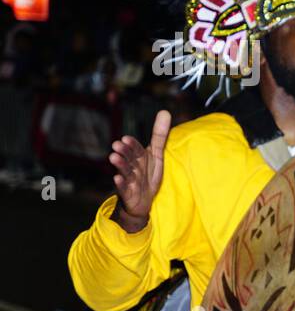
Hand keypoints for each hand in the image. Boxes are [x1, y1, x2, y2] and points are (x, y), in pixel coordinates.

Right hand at [109, 109, 169, 232]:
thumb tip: (165, 111)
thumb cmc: (148, 173)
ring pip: (125, 172)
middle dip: (124, 152)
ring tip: (113, 157)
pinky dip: (121, 184)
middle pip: (129, 158)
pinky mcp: (128, 193)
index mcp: (140, 157)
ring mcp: (130, 180)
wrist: (142, 199)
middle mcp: (133, 167)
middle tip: (117, 145)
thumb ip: (159, 135)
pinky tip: (116, 179)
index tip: (126, 139)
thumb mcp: (157, 154)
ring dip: (120, 165)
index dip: (132, 145)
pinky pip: (124, 188)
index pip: (136, 149)